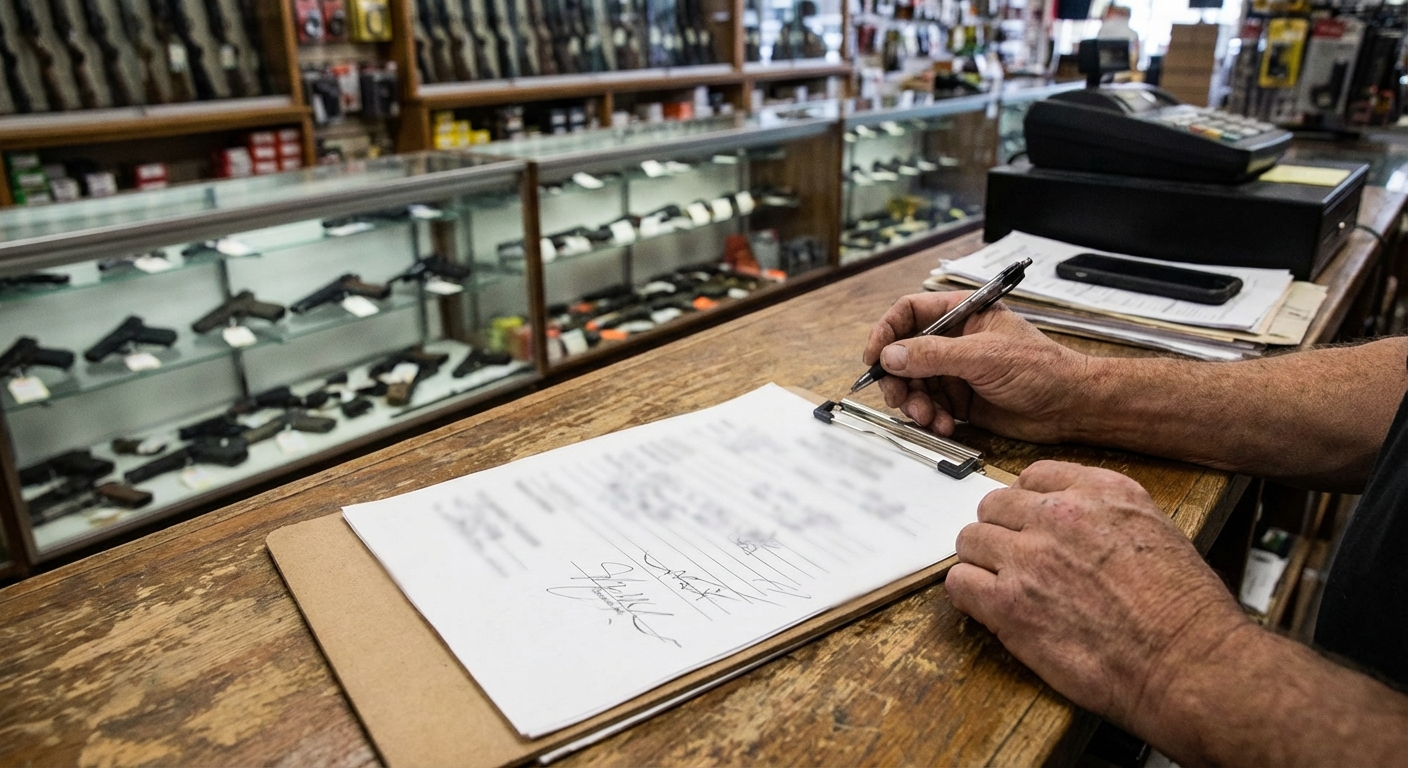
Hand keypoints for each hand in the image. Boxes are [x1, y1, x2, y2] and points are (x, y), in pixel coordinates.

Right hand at [861, 291, 1092, 441]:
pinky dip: (932, 419)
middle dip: (898, 379)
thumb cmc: (1041, 369)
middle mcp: (954, 340)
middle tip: (900, 399)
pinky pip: (930, 408)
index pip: (909, 313)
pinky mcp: (960, 400)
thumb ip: (934, 354)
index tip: (874, 356)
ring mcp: (956, 371)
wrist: (1069, 407)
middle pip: (904, 353)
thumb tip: (891, 355)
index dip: (886, 332)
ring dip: (915, 404)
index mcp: (961, 314)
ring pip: (914, 385)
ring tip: (930, 418)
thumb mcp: (983, 356)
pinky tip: (946, 426)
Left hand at [946, 461, 1249, 729]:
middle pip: (994, 505)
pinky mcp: (1008, 604)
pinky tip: (988, 608)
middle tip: (1012, 560)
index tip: (1028, 523)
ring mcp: (1029, 558)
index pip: (1033, 475)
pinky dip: (968, 595)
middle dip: (1001, 532)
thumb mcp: (1159, 532)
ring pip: (970, 541)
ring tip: (1000, 586)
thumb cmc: (1185, 612)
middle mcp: (1059, 515)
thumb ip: (1108, 516)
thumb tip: (1076, 523)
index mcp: (1101, 492)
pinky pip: (959, 583)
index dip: (1026, 503)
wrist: (1188, 663)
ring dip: (981, 562)